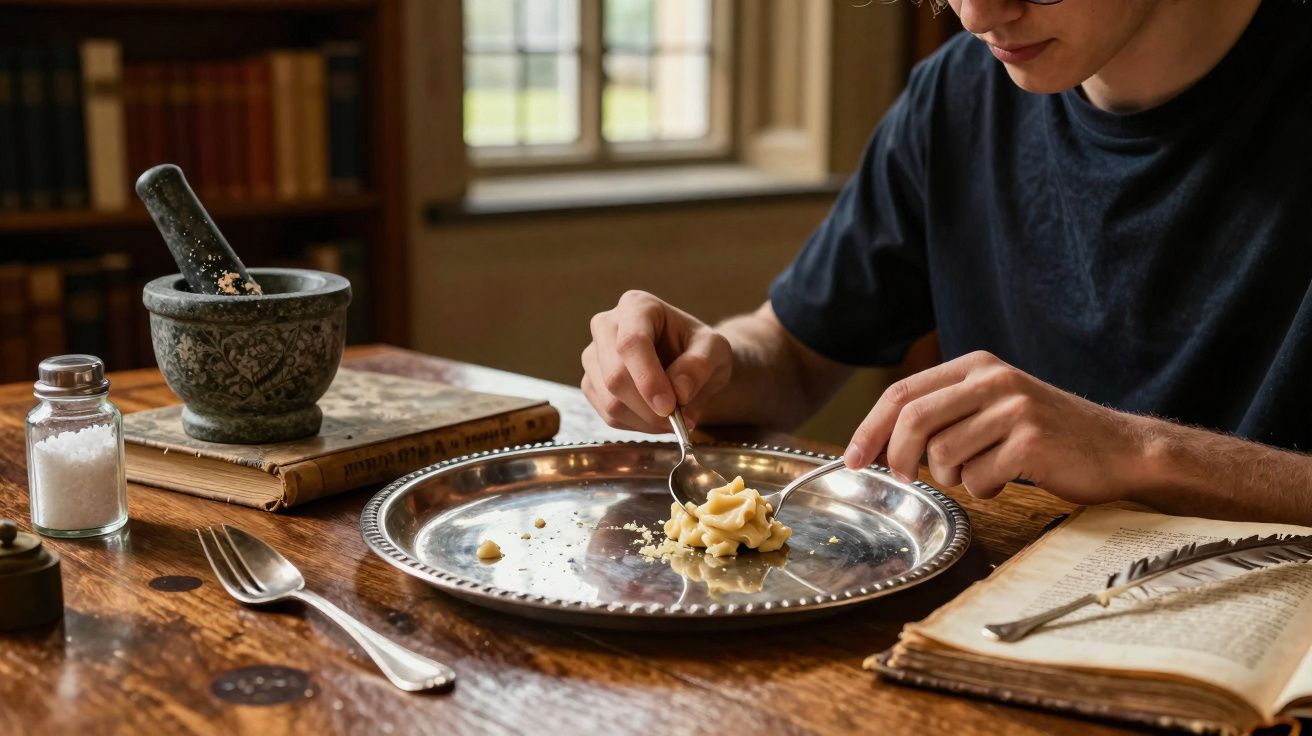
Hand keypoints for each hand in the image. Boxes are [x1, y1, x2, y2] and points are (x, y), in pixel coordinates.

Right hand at [582, 291, 732, 432]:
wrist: (688, 362)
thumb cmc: (700, 349)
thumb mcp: (714, 350)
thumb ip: (699, 366)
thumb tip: (679, 392)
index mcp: (636, 306)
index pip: (631, 343)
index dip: (647, 378)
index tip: (669, 407)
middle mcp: (606, 326)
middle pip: (616, 376)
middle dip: (649, 408)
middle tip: (681, 421)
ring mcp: (593, 356)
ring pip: (611, 402)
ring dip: (646, 421)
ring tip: (675, 418)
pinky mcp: (591, 383)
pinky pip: (608, 416)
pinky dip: (637, 425)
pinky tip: (657, 417)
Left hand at [843, 351, 1146, 504]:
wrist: (1120, 449)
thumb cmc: (1048, 435)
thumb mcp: (994, 406)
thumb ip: (945, 413)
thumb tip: (879, 443)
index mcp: (977, 365)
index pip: (902, 392)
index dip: (868, 428)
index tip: (851, 460)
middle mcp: (993, 379)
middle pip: (913, 420)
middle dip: (895, 457)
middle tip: (900, 479)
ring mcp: (1014, 408)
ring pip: (943, 454)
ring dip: (952, 478)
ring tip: (981, 474)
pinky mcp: (1031, 441)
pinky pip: (977, 478)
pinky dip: (984, 490)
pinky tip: (1007, 481)